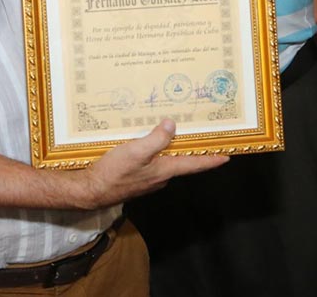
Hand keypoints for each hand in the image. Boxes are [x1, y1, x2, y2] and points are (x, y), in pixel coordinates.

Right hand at [83, 119, 228, 206]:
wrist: (90, 191)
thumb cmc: (113, 173)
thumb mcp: (136, 151)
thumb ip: (156, 138)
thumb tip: (171, 125)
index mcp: (165, 170)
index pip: (194, 165)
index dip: (211, 160)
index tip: (226, 157)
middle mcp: (160, 177)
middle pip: (182, 162)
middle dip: (191, 150)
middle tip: (200, 136)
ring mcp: (148, 179)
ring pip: (166, 161)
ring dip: (171, 149)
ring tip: (173, 132)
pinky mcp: (136, 178)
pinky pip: (152, 162)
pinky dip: (155, 152)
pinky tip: (148, 142)